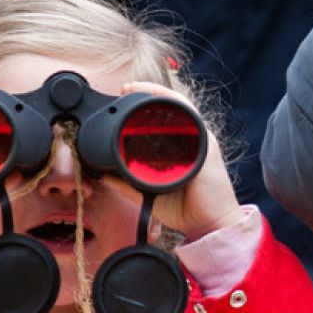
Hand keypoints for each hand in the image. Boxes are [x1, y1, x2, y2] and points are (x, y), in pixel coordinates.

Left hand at [98, 82, 243, 240]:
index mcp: (179, 149)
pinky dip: (174, 104)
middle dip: (148, 94)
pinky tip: (160, 98)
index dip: (144, 106)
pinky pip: (191, 118)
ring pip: (179, 108)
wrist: (209, 223)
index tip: (122, 97)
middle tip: (125, 89)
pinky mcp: (205, 146)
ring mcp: (200, 141)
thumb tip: (104, 174)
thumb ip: (127, 183)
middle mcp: (191, 140)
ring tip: (135, 88)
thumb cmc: (184, 208)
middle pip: (169, 109)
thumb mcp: (148, 192)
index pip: (161, 121)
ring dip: (157, 94)